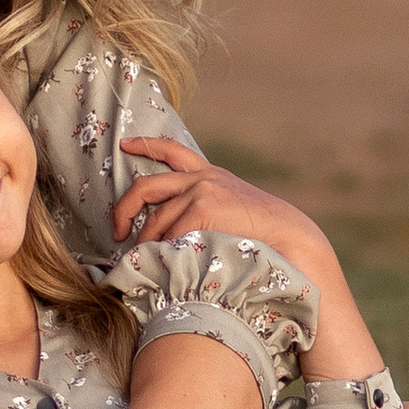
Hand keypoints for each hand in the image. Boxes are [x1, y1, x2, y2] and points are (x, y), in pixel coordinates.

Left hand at [112, 135, 341, 289]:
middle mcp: (201, 179)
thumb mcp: (235, 209)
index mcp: (209, 175)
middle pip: (146, 187)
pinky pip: (169, 236)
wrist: (290, 236)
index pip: (172, 151)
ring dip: (146, 244)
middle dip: (124, 209)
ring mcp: (200, 192)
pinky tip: (164, 264)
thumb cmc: (264, 234)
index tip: (126, 144)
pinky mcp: (201, 210)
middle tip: (117, 231)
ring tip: (145, 262)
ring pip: (155, 221)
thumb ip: (207, 209)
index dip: (146, 145)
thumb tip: (172, 231)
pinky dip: (163, 252)